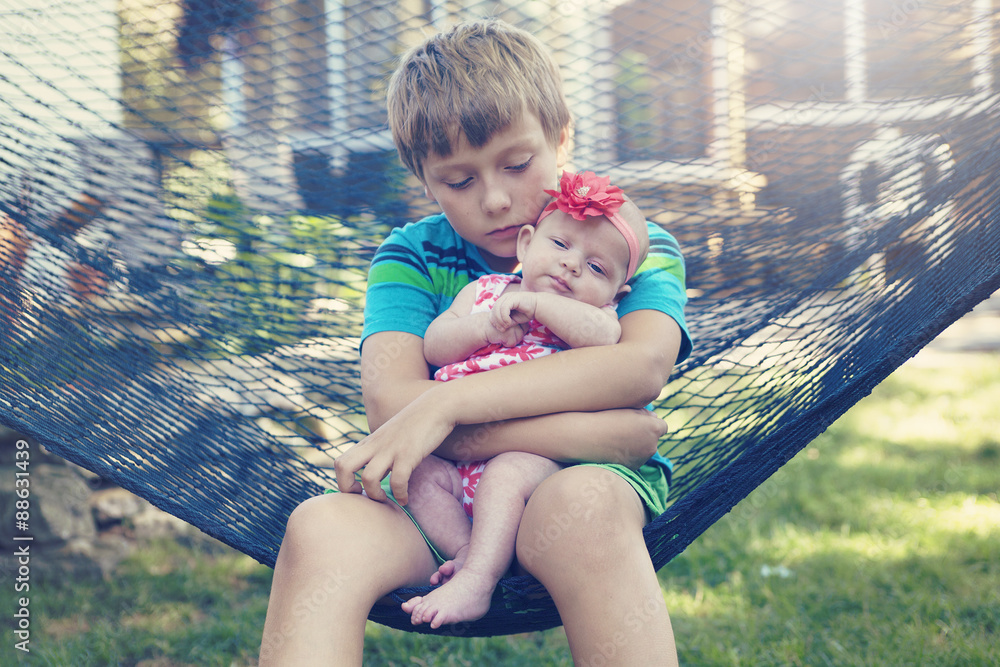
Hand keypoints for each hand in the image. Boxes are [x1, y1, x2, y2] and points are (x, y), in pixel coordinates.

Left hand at [334, 388, 456, 505]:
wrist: (437, 406)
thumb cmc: (416, 424)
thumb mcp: (390, 437)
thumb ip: (380, 452)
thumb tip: (378, 475)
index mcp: (369, 442)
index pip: (340, 462)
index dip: (342, 481)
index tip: (359, 490)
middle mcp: (375, 445)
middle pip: (343, 467)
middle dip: (347, 488)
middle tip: (364, 495)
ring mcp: (391, 449)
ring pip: (368, 477)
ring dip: (375, 495)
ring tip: (386, 499)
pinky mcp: (408, 453)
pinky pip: (398, 481)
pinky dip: (400, 494)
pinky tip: (405, 498)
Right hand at [482, 314, 527, 347]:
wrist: (483, 327)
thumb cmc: (496, 326)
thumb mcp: (509, 322)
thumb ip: (518, 324)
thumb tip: (528, 328)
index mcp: (516, 315)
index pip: (526, 328)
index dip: (517, 332)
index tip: (508, 328)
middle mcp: (515, 319)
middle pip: (522, 335)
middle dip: (514, 337)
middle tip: (504, 332)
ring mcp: (511, 326)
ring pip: (517, 340)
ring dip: (509, 341)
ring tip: (501, 334)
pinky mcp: (507, 333)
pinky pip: (512, 343)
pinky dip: (506, 343)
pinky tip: (499, 338)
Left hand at [490, 292, 536, 331]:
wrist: (538, 307)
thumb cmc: (526, 312)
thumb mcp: (513, 319)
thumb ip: (505, 321)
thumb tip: (499, 326)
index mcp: (503, 301)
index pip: (493, 311)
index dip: (494, 321)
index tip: (500, 328)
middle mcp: (504, 298)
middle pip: (493, 310)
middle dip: (496, 321)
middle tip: (502, 329)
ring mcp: (508, 297)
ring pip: (497, 309)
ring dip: (500, 320)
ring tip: (507, 326)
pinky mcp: (513, 298)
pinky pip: (504, 308)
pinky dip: (505, 317)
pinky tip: (509, 323)